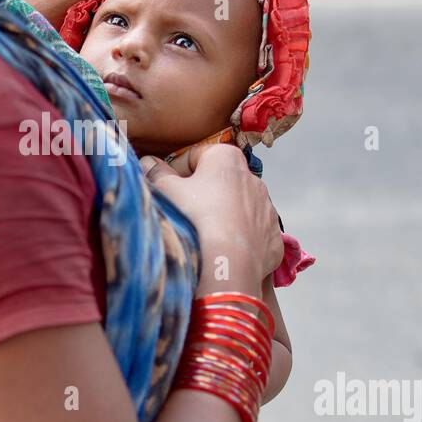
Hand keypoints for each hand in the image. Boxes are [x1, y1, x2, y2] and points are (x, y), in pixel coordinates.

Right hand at [140, 143, 283, 290]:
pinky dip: (239, 241)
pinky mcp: (273, 239)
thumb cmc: (194, 220)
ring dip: (224, 217)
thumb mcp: (165, 191)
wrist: (225, 266)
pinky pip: (253, 235)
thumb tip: (148, 163)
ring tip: (204, 237)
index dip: (178, 171)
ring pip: (240, 209)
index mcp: (227, 158)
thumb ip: (156, 173)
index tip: (168, 188)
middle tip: (184, 214)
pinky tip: (223, 253)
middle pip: (221, 182)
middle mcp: (253, 179)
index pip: (196, 156)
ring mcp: (267, 210)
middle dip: (204, 194)